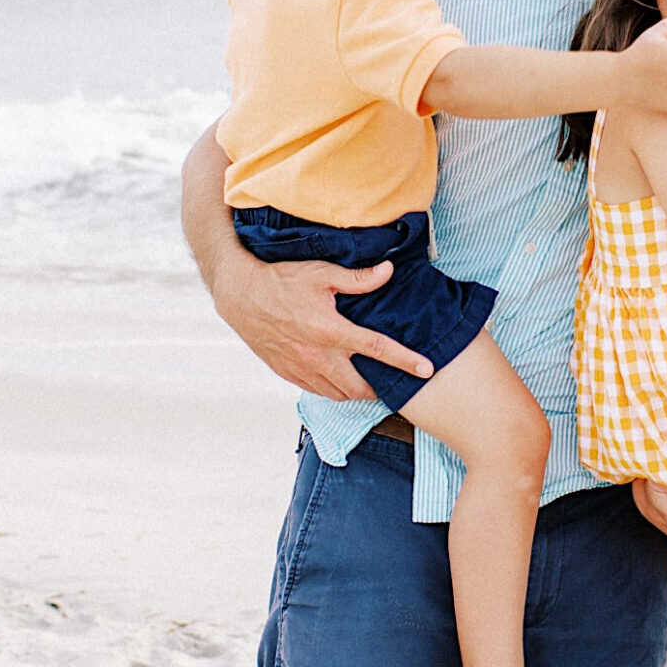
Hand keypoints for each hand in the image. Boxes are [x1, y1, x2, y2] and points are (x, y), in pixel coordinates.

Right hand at [213, 256, 431, 401]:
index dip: (405, 361)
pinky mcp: (288, 373)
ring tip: (368, 383)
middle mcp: (318, 356)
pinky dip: (333, 390)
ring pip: (339, 394)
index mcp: (331, 330)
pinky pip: (318, 391)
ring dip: (357, 392)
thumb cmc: (281, 280)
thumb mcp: (321, 273)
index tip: (426, 369)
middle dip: (380, 388)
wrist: (240, 295)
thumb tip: (388, 271)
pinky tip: (338, 380)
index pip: (377, 349)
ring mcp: (302, 368)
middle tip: (391, 381)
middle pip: (361, 386)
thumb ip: (358, 278)